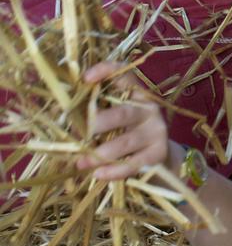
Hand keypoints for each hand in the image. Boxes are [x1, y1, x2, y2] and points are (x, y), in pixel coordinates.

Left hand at [76, 62, 168, 180]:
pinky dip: (114, 170)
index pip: (125, 76)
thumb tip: (58, 115)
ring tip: (80, 163)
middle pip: (122, 114)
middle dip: (97, 124)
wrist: (159, 155)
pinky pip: (133, 163)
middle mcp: (149, 109)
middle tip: (79, 134)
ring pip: (125, 142)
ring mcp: (156, 131)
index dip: (107, 71)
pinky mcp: (158, 152)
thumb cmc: (128, 131)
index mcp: (137, 94)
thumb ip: (98, 111)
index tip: (86, 78)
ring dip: (100, 154)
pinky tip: (98, 174)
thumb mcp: (117, 116)